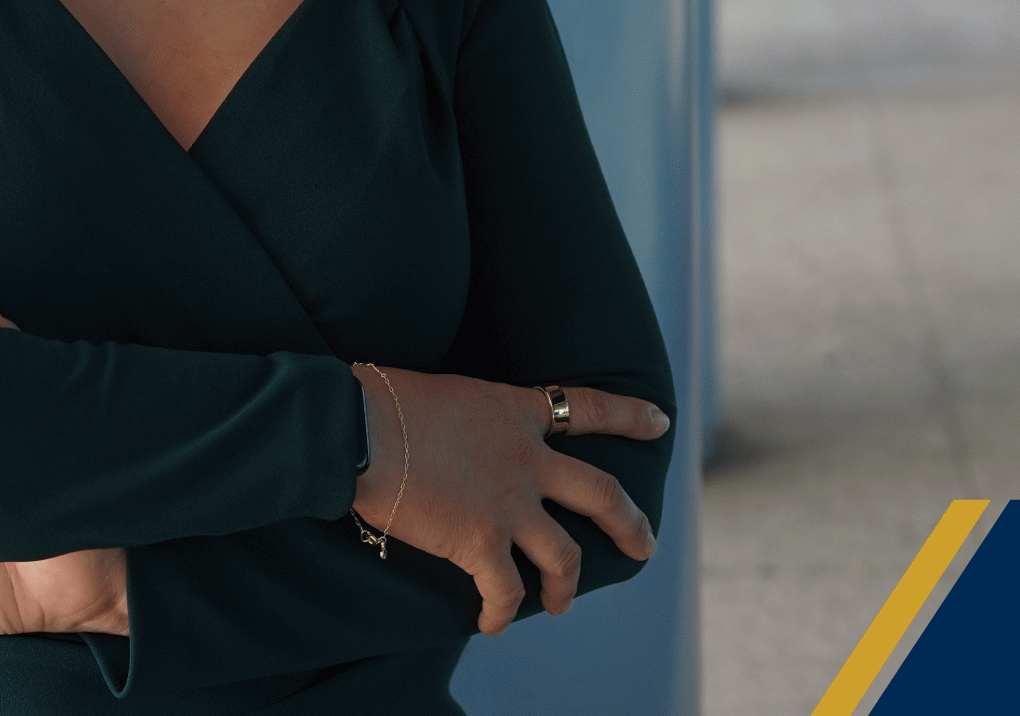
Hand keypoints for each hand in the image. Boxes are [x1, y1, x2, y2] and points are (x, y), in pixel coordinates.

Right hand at [350, 365, 667, 635]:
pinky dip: (502, 614)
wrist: (359, 429)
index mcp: (517, 412)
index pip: (588, 407)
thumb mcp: (448, 394)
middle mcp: (527, 459)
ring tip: (560, 604)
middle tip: (645, 545)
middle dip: (630, 523)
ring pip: (565, 556)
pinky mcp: (480, 542)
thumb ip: (472, 421)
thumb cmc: (384, 402)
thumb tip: (459, 438)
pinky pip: (506, 591)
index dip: (630, 415)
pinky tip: (492, 625)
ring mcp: (509, 503)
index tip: (661, 422)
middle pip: (602, 494)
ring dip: (566, 587)